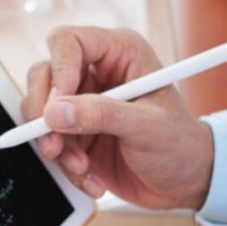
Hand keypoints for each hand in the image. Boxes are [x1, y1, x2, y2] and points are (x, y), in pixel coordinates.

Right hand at [22, 26, 213, 209]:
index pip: (68, 42)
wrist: (186, 183)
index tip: (58, 108)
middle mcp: (96, 73)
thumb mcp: (147, 127)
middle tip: (54, 145)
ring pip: (41, 113)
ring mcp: (82, 104)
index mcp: (119, 54)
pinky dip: (64, 165)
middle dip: (44, 116)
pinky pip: (50, 142)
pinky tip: (90, 178)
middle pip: (43, 76)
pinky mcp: (75, 132)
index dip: (58, 71)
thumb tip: (54, 112)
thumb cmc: (180, 145)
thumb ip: (101, 115)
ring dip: (56, 146)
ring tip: (83, 168)